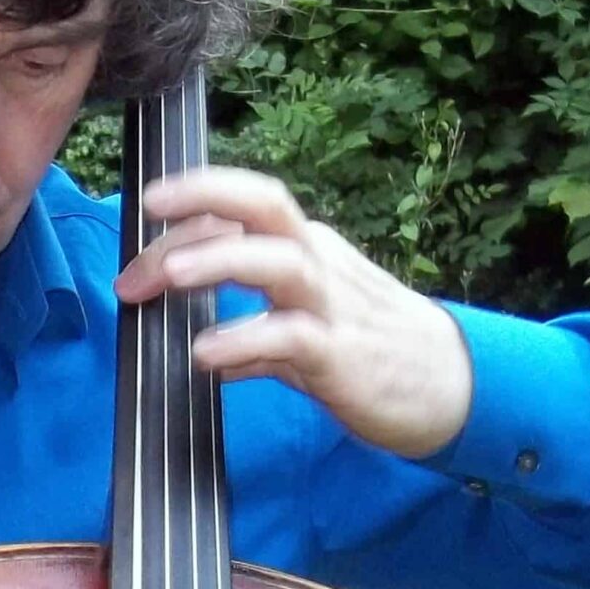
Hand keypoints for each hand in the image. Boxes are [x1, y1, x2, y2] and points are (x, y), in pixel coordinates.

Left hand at [113, 165, 473, 459]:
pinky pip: (291, 338)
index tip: (137, 229)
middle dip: (204, 198)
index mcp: (308, 252)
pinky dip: (245, 340)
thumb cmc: (377, 356)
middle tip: (144, 216)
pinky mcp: (343, 355)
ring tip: (168, 276)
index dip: (190, 210)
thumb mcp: (307, 337)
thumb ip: (257, 340)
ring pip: (279, 260)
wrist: (451, 390)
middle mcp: (319, 265)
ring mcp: (333, 308)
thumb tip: (209, 353)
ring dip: (219, 260)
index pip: (244, 209)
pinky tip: (205, 353)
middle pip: (264, 207)